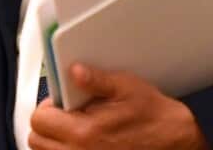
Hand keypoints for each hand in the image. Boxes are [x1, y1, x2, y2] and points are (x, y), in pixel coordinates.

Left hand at [28, 64, 208, 149]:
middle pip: (37, 140)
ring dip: (55, 141)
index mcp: (85, 132)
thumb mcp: (127, 88)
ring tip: (77, 130)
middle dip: (48, 125)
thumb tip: (74, 70)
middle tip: (68, 116)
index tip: (62, 103)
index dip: (49, 107)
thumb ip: (96, 80)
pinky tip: (83, 143)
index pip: (40, 120)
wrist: (176, 143)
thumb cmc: (154, 117)